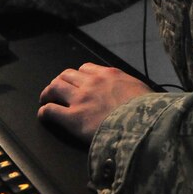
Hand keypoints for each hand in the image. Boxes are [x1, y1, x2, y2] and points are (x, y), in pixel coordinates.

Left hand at [37, 63, 153, 144]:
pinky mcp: (73, 118)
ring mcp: (81, 99)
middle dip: (60, 82)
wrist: (144, 125)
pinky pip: (51, 110)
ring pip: (55, 88)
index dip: (78, 76)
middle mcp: (91, 83)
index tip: (77, 82)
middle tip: (57, 90)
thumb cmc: (148, 111)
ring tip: (46, 99)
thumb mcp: (141, 90)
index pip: (85, 68)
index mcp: (109, 75)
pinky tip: (44, 115)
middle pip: (66, 75)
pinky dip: (44, 112)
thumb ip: (129, 88)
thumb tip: (132, 94)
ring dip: (48, 93)